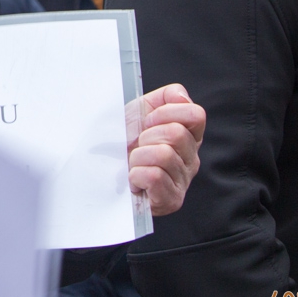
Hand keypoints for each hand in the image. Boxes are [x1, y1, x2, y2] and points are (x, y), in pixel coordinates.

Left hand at [128, 83, 205, 215]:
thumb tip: (181, 96)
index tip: (147, 121)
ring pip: (164, 154)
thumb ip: (166, 97)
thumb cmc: (123, 141)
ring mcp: (183, 181)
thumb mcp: (141, 111)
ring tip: (134, 163)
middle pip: (177, 134)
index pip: (196, 115)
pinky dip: (137, 175)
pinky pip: (155, 176)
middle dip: (147, 136)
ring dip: (138, 156)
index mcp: (188, 135)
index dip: (166, 112)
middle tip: (138, 145)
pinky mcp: (171, 200)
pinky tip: (134, 179)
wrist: (101, 171)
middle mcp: (191, 158)